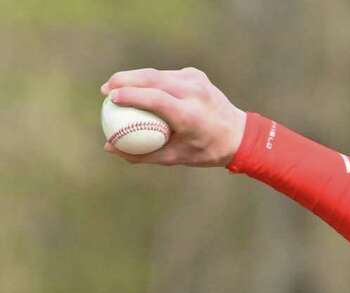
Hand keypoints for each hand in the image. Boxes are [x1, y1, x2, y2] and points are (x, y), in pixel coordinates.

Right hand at [101, 67, 247, 167]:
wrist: (240, 135)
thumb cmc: (206, 151)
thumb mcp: (176, 158)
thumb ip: (143, 154)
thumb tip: (109, 148)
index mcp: (190, 115)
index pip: (155, 98)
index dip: (130, 95)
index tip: (110, 98)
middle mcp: (194, 93)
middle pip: (152, 78)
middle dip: (124, 79)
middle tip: (105, 89)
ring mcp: (196, 80)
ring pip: (157, 74)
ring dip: (135, 77)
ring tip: (116, 86)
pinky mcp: (196, 74)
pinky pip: (167, 75)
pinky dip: (152, 80)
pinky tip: (140, 88)